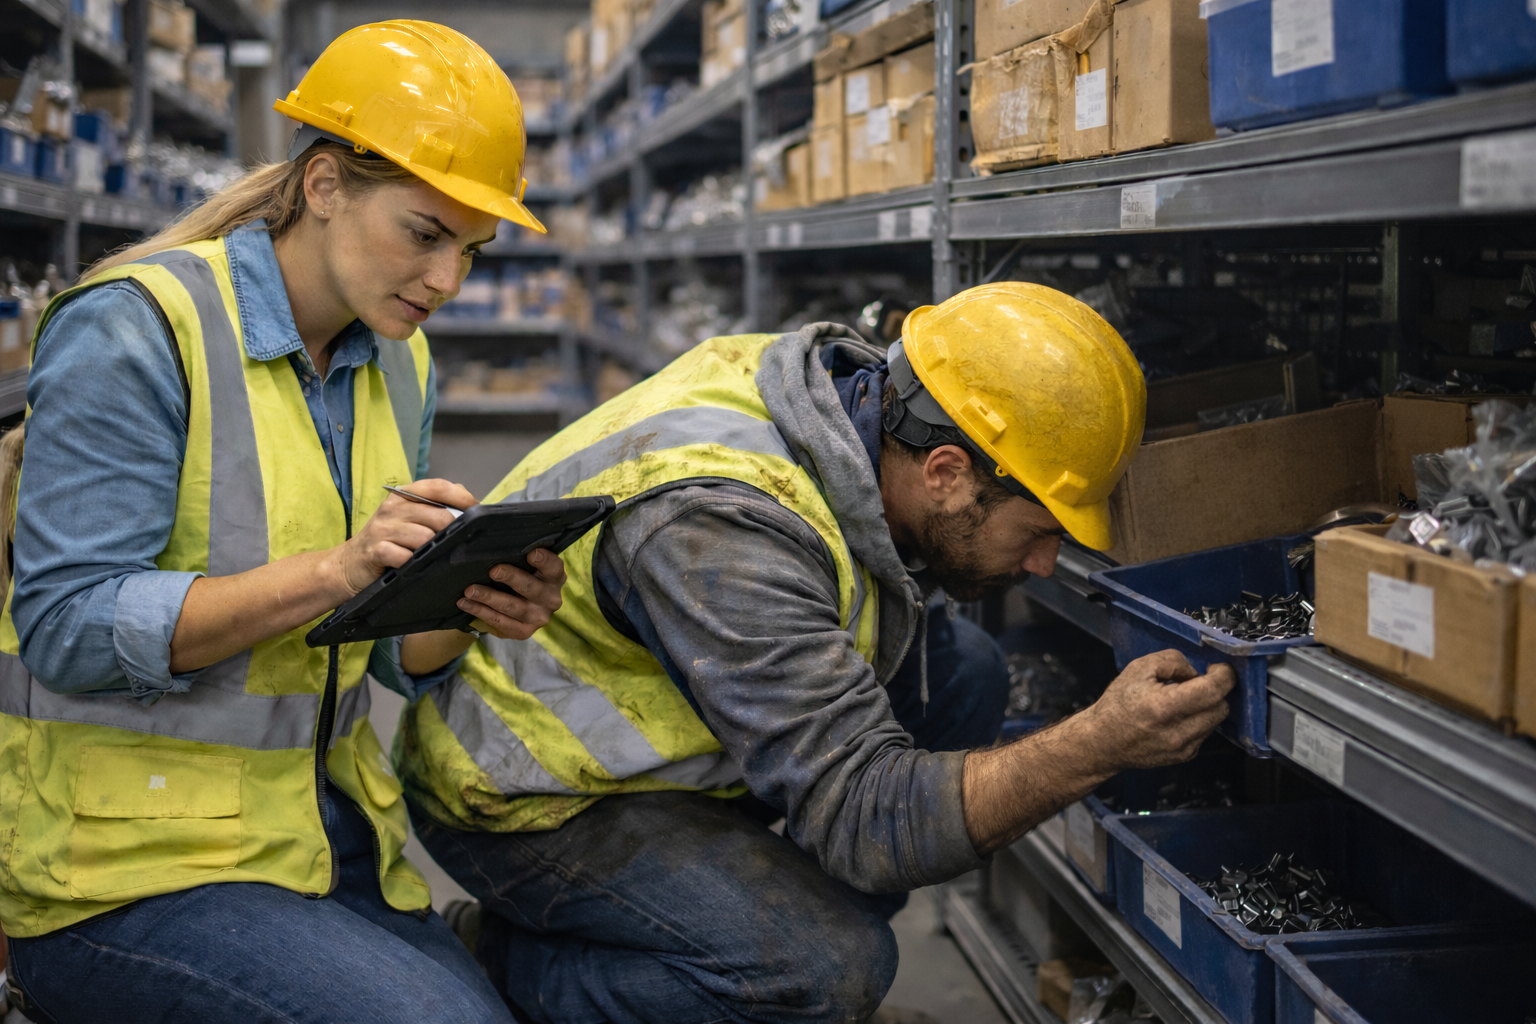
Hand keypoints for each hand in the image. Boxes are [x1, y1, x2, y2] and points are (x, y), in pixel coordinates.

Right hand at [326, 479, 475, 597]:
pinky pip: (407, 557)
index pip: (439, 487)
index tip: (478, 511)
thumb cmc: (387, 541)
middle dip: (452, 533)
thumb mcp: (409, 518)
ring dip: (432, 551)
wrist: (349, 564)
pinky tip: (411, 566)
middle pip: (439, 516)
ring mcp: (383, 528)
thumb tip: (470, 507)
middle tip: (452, 544)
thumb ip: (435, 508)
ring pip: (426, 538)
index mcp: (403, 495)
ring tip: (427, 557)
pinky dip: (414, 564)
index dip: (463, 498)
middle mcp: (393, 507)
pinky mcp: (376, 551)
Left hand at [458, 548, 566, 639]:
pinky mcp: (523, 631)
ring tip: (469, 590)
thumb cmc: (518, 576)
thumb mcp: (523, 565)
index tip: (531, 553)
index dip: (545, 561)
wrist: (516, 607)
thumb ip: (517, 554)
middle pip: (532, 588)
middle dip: (511, 578)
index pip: (554, 567)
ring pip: (513, 607)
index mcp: (554, 577)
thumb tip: (494, 536)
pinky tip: (466, 604)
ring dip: (489, 598)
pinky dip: (481, 612)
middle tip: (493, 571)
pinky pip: (501, 622)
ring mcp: (538, 617)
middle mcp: (551, 599)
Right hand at [1080, 650, 1233, 770]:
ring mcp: (1184, 747)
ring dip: (1206, 706)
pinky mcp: (1185, 756)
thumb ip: (1172, 661)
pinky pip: (1205, 732)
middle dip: (1214, 691)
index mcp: (1166, 706)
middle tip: (1195, 683)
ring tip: (1182, 700)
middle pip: (1221, 706)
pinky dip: (1198, 720)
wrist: (1103, 742)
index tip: (1220, 668)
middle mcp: (1179, 731)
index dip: (1224, 675)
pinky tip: (1177, 716)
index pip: (1213, 690)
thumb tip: (1195, 672)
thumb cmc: (1117, 704)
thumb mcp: (1138, 668)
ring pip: (1215, 720)